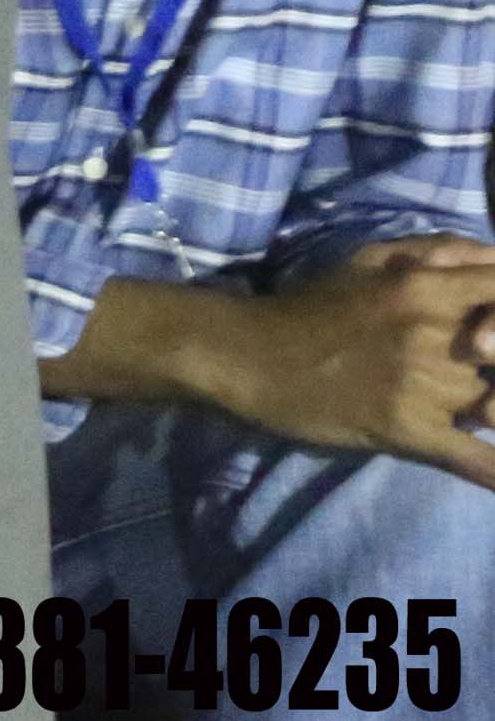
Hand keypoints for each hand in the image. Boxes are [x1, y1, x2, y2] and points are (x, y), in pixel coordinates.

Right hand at [204, 244, 494, 485]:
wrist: (248, 357)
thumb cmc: (311, 304)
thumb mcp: (368, 259)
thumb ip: (437, 251)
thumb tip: (494, 256)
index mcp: (425, 286)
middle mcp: (433, 334)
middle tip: (482, 366)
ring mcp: (422, 386)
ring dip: (489, 408)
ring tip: (472, 404)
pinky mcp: (408, 431)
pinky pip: (474, 458)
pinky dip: (493, 469)